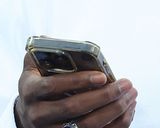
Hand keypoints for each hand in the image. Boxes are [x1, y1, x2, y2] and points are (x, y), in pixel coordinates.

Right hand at [15, 52, 136, 127]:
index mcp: (29, 91)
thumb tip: (55, 39)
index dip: (78, 81)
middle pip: (73, 108)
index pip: (53, 86)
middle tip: (125, 85)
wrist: (29, 115)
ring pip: (86, 126)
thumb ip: (43, 52)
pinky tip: (127, 110)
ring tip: (131, 96)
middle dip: (103, 97)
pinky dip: (115, 124)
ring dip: (113, 112)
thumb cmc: (38, 85)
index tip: (102, 76)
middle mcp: (36, 115)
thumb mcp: (34, 68)